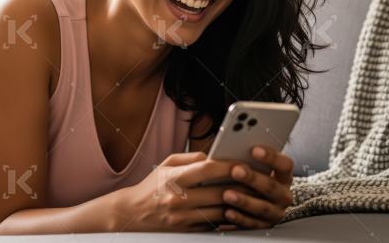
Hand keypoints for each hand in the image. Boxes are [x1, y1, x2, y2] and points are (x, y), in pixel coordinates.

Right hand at [111, 152, 260, 232]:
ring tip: (251, 195)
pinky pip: (215, 225)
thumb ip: (190, 158)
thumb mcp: (165, 165)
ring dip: (238, 203)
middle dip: (240, 186)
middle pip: (219, 192)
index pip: (206, 169)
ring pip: (221, 211)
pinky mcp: (188, 232)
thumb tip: (213, 156)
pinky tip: (237, 210)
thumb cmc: (151, 187)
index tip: (242, 162)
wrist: (132, 214)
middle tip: (256, 180)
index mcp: (174, 179)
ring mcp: (184, 218)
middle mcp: (179, 199)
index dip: (227, 165)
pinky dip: (228, 217)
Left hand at [220, 146, 293, 228]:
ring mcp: (276, 212)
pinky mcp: (264, 226)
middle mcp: (284, 195)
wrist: (256, 202)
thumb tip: (231, 149)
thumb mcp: (254, 167)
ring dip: (244, 201)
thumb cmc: (251, 177)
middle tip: (236, 170)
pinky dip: (239, 218)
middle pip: (271, 187)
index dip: (271, 157)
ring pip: (262, 207)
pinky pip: (252, 224)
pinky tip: (227, 212)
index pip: (285, 165)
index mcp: (284, 176)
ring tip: (227, 194)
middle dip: (253, 178)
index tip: (254, 149)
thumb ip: (247, 159)